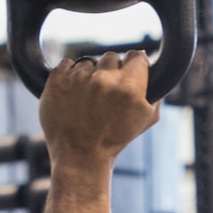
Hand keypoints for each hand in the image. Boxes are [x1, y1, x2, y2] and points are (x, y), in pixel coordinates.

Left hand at [38, 50, 158, 171]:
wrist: (79, 156)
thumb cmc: (114, 139)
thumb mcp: (145, 119)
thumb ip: (154, 92)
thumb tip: (151, 68)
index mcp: (129, 87)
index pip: (135, 56)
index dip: (133, 66)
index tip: (128, 75)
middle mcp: (103, 79)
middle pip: (111, 57)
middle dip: (111, 71)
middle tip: (106, 92)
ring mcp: (78, 78)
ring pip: (88, 62)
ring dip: (89, 75)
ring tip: (87, 98)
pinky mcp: (57, 80)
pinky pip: (66, 64)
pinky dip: (69, 76)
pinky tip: (73, 94)